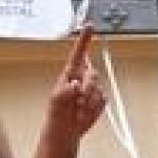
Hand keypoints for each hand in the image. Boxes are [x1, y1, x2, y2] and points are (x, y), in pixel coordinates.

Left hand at [43, 26, 103, 141]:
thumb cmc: (56, 113)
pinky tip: (85, 113)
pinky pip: (102, 101)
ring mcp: (91, 89)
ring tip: (78, 108)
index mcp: (70, 74)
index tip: (88, 26)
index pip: (78, 53)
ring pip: (98, 89)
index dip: (84, 39)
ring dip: (89, 101)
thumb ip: (65, 90)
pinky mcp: (99, 100)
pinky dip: (94, 108)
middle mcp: (82, 78)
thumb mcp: (55, 100)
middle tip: (79, 99)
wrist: (65, 131)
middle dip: (88, 87)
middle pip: (93, 73)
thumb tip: (75, 84)